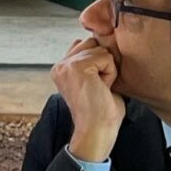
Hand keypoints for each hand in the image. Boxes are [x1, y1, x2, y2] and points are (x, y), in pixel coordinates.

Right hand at [51, 36, 125, 162]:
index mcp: (61, 69)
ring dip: (108, 69)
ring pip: (100, 49)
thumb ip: (94, 61)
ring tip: (100, 87)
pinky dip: (110, 73)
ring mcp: (66, 66)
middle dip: (103, 62)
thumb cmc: (101, 111)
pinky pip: (106, 57)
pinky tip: (102, 88)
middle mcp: (60, 66)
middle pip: (92, 42)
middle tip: (98, 86)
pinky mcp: (77, 67)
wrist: (96, 130)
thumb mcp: (94, 80)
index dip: (98, 61)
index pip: (85, 45)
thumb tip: (105, 40)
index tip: (95, 84)